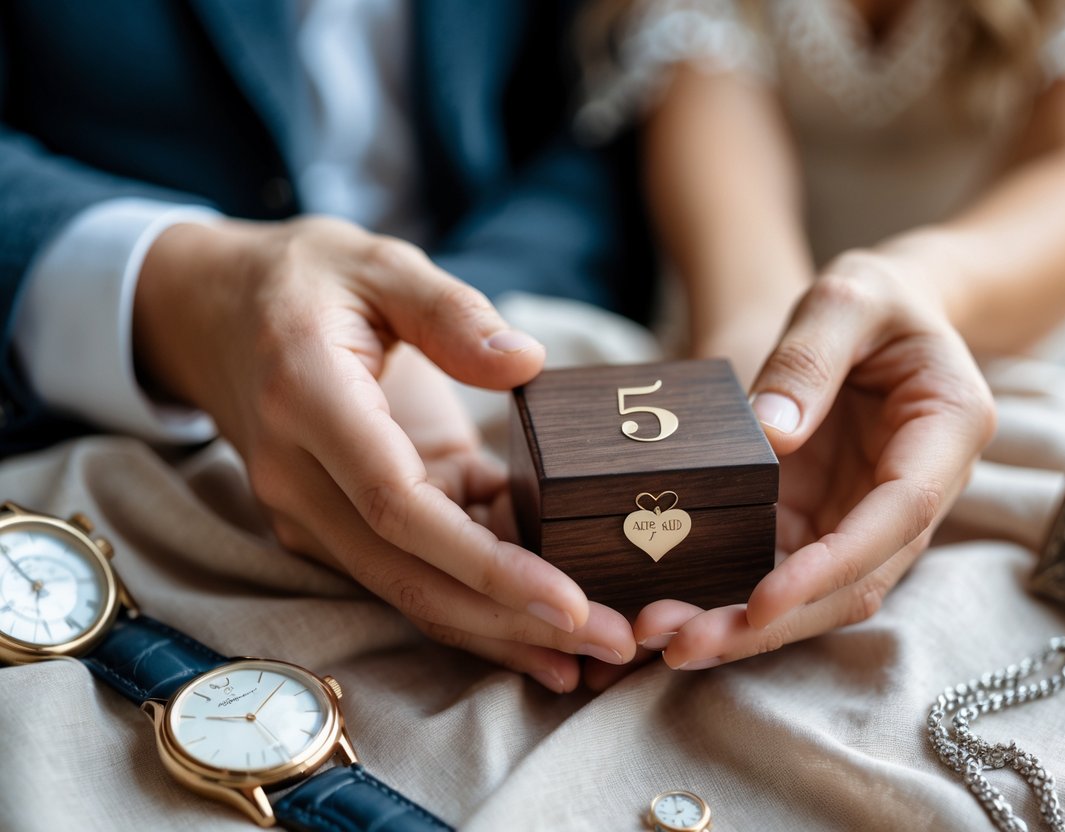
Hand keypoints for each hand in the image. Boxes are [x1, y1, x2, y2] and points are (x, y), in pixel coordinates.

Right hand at [134, 216, 635, 690]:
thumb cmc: (304, 281)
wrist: (215, 313)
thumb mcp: (379, 263)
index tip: (568, 600)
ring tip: (590, 653)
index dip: (486, 564)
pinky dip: (476, 599)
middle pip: (409, 573)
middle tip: (612, 643)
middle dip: (512, 620)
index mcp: (309, 399)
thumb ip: (451, 312)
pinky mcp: (332, 523)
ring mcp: (308, 510)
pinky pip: (409, 572)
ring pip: (409, 591)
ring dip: (499, 630)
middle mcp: (297, 474)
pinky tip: (541, 622)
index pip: (398, 505)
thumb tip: (527, 362)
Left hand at [635, 250, 996, 667]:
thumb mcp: (847, 297)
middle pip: (855, 580)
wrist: (887, 317)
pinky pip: (786, 573)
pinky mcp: (828, 521)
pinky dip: (736, 600)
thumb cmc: (878, 299)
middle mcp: (917, 491)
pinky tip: (678, 612)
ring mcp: (870, 515)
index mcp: (946, 431)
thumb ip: (811, 356)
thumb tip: (771, 435)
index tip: (765, 599)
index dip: (833, 565)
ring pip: (819, 595)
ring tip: (665, 640)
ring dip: (748, 627)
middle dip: (774, 623)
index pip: (898, 515)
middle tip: (685, 646)